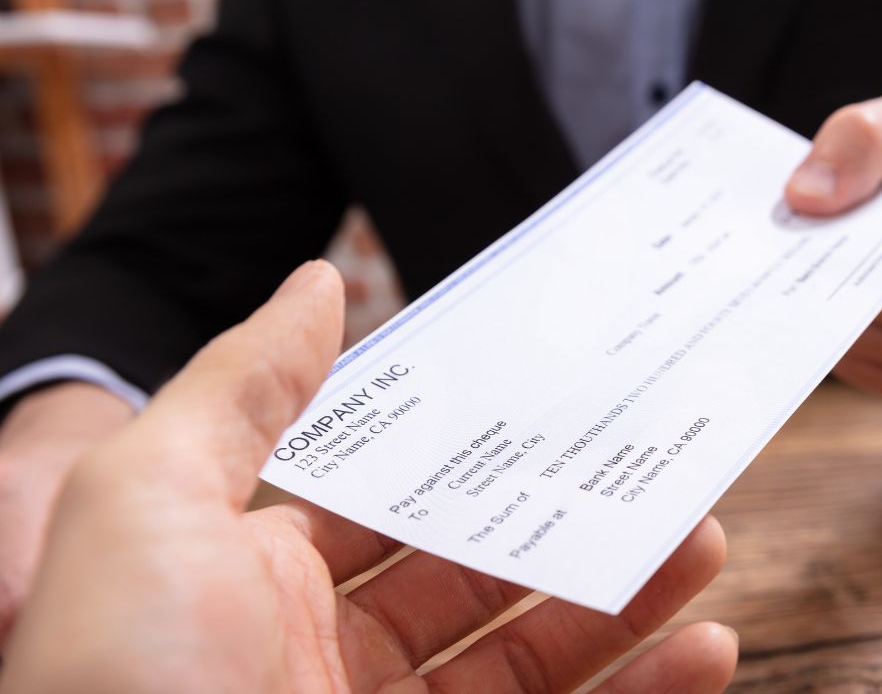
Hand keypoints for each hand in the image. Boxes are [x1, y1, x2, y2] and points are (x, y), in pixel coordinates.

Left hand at [0, 261, 736, 692]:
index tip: (552, 399)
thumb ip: (242, 389)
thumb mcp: (149, 498)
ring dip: (627, 600)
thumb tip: (317, 285)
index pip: (395, 496)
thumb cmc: (117, 675)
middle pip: (483, 574)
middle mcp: (332, 656)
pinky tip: (705, 649)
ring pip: (540, 656)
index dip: (475, 448)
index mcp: (263, 577)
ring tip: (700, 541)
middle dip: (568, 519)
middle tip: (650, 464)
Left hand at [785, 88, 881, 406]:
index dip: (825, 234)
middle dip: (816, 271)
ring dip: (821, 304)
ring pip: (844, 339)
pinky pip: (853, 367)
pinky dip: (835, 334)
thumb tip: (805, 198)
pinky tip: (842, 299)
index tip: (796, 213)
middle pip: (852, 301)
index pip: (876, 251)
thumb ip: (864, 140)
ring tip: (825, 264)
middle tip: (791, 240)